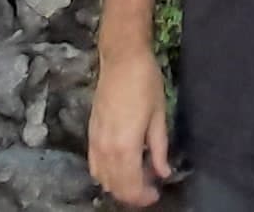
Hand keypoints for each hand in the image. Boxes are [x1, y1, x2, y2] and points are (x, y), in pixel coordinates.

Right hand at [89, 51, 174, 207]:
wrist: (122, 58)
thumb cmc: (145, 83)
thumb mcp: (159, 116)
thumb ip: (159, 148)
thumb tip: (163, 172)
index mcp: (125, 145)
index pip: (131, 185)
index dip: (143, 196)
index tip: (156, 193)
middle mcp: (106, 147)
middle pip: (115, 186)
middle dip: (132, 194)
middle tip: (149, 188)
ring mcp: (95, 140)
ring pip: (102, 177)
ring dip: (118, 185)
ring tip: (137, 177)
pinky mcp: (90, 132)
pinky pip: (93, 163)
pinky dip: (105, 173)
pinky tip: (119, 167)